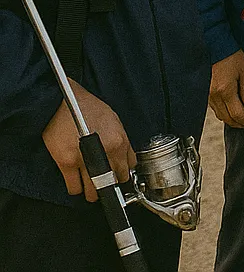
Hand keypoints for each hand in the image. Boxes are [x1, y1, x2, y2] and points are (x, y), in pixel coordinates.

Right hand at [43, 82, 135, 201]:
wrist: (63, 102)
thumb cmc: (88, 108)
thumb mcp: (114, 120)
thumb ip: (121, 141)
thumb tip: (125, 158)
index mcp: (119, 140)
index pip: (128, 167)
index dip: (123, 173)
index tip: (119, 176)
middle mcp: (106, 152)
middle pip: (113, 181)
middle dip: (111, 184)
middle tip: (106, 183)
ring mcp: (86, 159)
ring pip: (94, 190)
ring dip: (93, 192)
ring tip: (92, 188)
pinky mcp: (67, 164)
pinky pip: (74, 188)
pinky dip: (76, 189)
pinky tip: (78, 184)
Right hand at [209, 49, 243, 128]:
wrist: (216, 45)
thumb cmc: (232, 55)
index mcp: (226, 91)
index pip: (237, 114)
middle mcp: (215, 96)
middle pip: (227, 118)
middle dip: (239, 124)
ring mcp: (208, 95)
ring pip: (220, 115)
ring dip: (230, 120)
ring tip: (241, 120)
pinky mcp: (206, 92)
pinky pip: (214, 108)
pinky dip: (223, 113)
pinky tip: (230, 110)